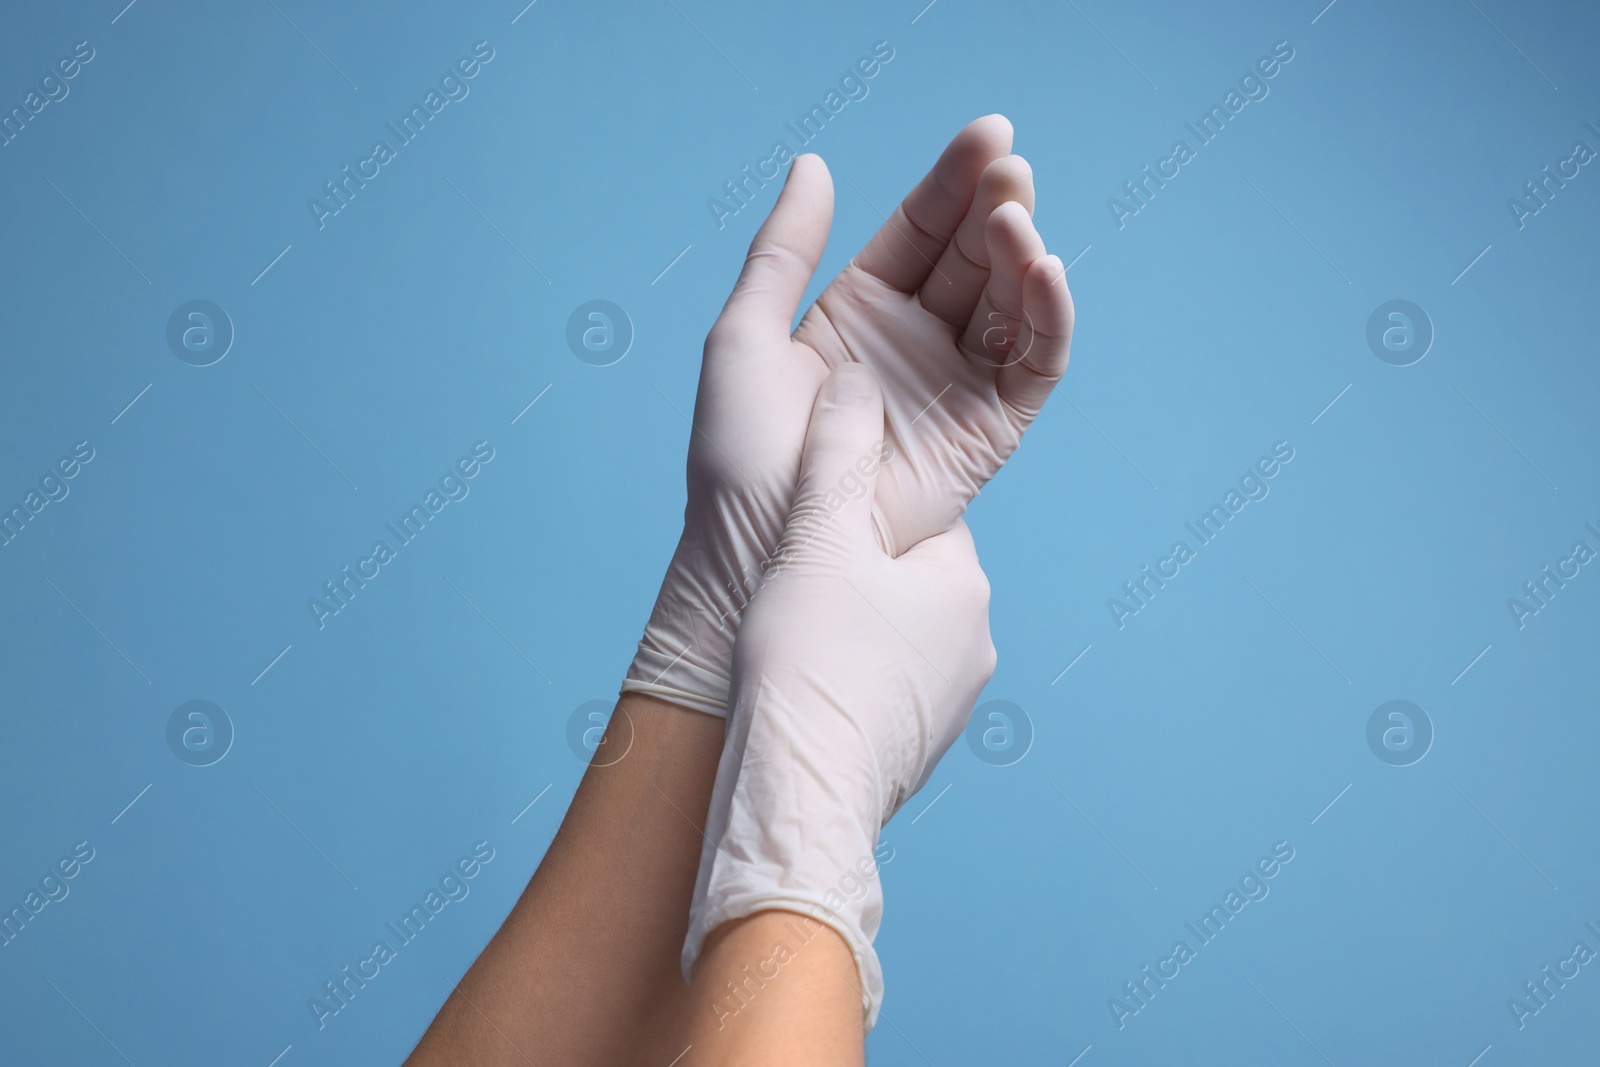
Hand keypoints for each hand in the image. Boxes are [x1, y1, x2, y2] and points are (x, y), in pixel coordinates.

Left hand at [623, 115, 1071, 714]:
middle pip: (972, 258)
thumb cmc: (738, 453)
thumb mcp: (744, 335)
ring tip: (1018, 222)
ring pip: (1008, 305)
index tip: (987, 134)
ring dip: (1022, 257)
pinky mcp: (988, 433)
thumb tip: (813, 165)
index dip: (952, 182)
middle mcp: (914, 340)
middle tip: (1011, 167)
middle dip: (995, 208)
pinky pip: (1031, 368)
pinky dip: (1046, 320)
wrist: (760, 549)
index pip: (920, 231)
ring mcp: (954, 385)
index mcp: (859, 310)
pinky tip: (1043, 275)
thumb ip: (782, 249)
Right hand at [682, 364, 996, 1026]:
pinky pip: (885, 691)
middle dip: (850, 582)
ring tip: (791, 647)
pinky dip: (850, 685)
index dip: (851, 522)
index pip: (913, 521)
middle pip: (904, 580)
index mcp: (962, 582)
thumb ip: (839, 456)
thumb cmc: (809, 663)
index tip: (808, 540)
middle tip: (791, 596)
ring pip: (894, 638)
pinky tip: (805, 693)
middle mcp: (975, 641)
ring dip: (849, 634)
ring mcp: (953, 702)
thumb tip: (854, 383)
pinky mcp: (921, 747)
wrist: (799, 793)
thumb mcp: (818, 538)